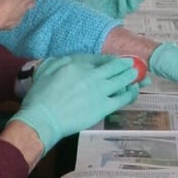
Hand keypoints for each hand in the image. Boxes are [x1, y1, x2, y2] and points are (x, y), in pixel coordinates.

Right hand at [14, 52, 141, 150]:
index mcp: (78, 64)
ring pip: (122, 80)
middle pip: (114, 67)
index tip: (113, 61)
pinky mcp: (104, 106)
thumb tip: (73, 61)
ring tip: (138, 75)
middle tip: (132, 64)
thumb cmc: (40, 96)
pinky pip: (123, 97)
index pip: (99, 59)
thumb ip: (62, 61)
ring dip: (131, 76)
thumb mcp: (47, 68)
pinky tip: (134, 91)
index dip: (109, 60)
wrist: (44, 118)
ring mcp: (100, 90)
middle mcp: (92, 75)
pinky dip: (130, 93)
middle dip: (125, 64)